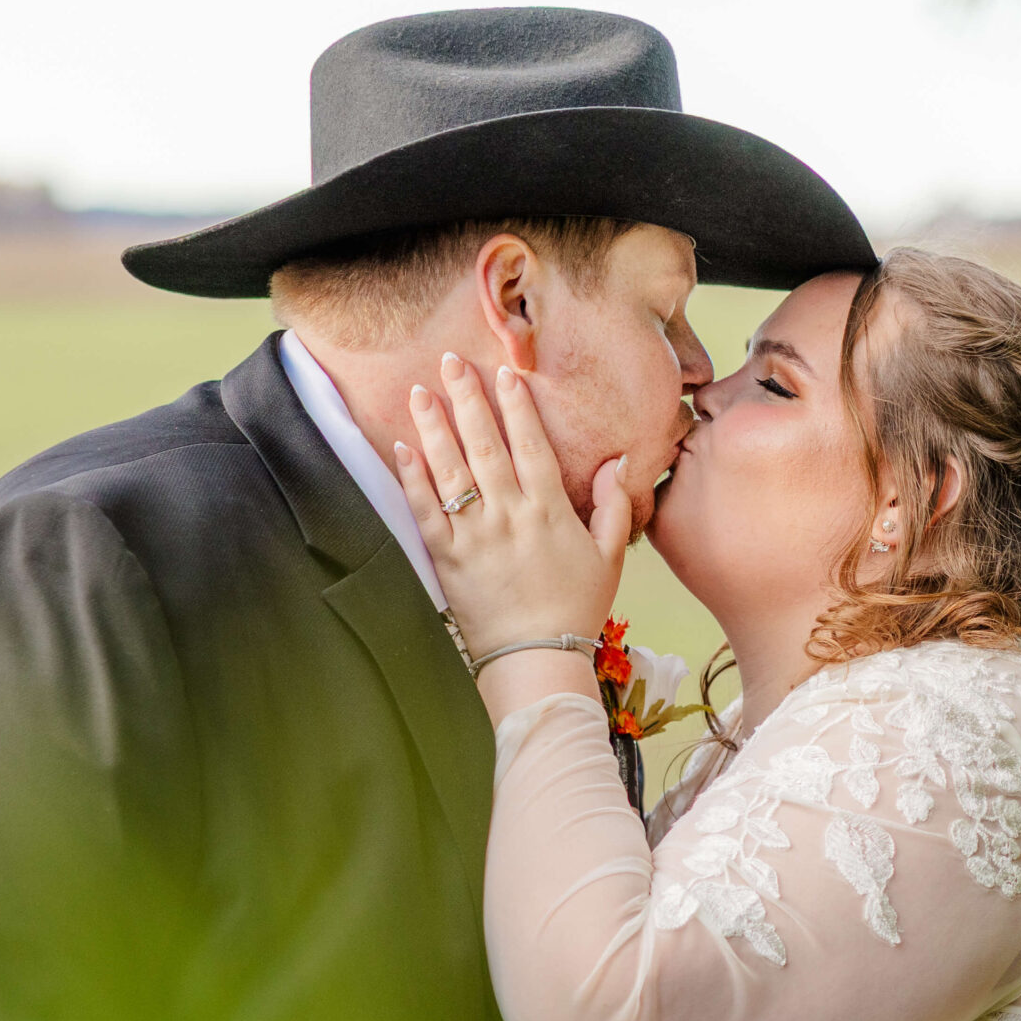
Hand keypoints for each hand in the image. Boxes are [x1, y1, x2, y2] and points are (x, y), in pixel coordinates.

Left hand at [394, 355, 630, 676]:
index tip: (505, 374)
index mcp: (549, 511)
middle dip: (467, 399)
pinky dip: (413, 478)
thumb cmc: (575, 609)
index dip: (516, 406)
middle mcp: (509, 515)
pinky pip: (425, 510)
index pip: (530, 445)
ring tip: (420, 391)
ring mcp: (474, 536)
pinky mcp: (447, 558)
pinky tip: (402, 448)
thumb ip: (613, 506)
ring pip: (451, 470)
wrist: (536, 660)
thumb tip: (619, 461)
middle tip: (451, 361)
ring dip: (434, 427)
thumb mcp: (609, 558)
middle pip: (485, 445)